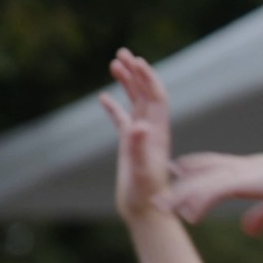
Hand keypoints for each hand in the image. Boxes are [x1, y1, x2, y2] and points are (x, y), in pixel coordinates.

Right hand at [99, 49, 173, 220]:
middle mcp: (152, 131)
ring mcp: (140, 137)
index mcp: (158, 132)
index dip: (148, 78)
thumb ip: (138, 147)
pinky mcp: (129, 146)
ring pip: (134, 103)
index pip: (156, 98)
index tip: (137, 60)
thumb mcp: (141, 170)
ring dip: (127, 84)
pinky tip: (104, 97)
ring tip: (115, 63)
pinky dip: (114, 107)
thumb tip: (138, 125)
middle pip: (146, 94)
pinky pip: (122, 121)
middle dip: (136, 73)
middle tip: (123, 52)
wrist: (146, 210)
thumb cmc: (146, 193)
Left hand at [155, 151, 262, 234]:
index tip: (179, 169)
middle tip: (159, 191)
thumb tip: (248, 231)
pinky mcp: (243, 182)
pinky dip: (199, 204)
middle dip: (180, 181)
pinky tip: (190, 217)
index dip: (197, 167)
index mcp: (252, 169)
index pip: (217, 163)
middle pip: (202, 170)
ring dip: (179, 196)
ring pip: (201, 183)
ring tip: (160, 207)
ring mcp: (241, 173)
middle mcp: (242, 167)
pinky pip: (213, 193)